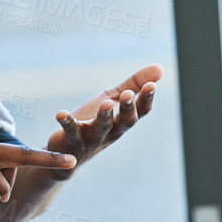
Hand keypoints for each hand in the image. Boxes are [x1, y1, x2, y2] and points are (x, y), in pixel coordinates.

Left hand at [42, 64, 162, 176]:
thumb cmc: (95, 121)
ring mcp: (92, 137)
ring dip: (104, 117)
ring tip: (105, 104)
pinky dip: (67, 123)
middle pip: (124, 121)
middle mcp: (112, 131)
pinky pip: (70, 132)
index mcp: (123, 120)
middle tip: (128, 94)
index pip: (140, 111)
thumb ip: (134, 85)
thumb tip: (160, 68)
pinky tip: (61, 114)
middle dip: (127, 108)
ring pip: (101, 128)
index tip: (151, 85)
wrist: (69, 153)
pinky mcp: (72, 140)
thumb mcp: (114, 99)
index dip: (146, 99)